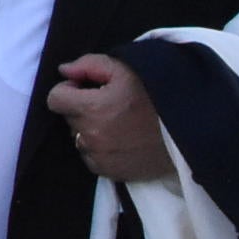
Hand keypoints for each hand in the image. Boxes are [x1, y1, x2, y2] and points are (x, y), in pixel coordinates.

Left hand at [47, 54, 172, 182]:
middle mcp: (91, 136)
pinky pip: (90, 158)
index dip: (68, 90)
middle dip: (81, 108)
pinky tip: (119, 139)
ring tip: (115, 121)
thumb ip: (87, 65)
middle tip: (108, 103)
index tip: (85, 88)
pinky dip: (98, 148)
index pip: (55, 99)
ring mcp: (100, 157)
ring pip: (78, 138)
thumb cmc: (153, 95)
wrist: (184, 130)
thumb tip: (63, 71)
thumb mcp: (123, 69)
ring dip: (88, 129)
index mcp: (91, 108)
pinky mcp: (111, 173)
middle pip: (68, 118)